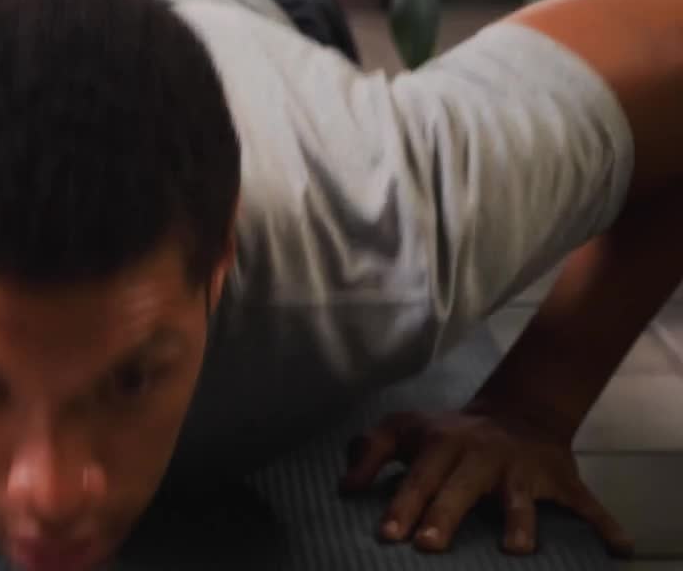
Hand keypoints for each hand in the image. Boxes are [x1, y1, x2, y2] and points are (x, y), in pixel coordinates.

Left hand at [340, 408, 632, 555]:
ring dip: (519, 522)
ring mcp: (523, 468)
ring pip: (521, 497)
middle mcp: (481, 454)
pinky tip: (619, 548)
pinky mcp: (560, 479)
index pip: (417, 477)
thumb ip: (371, 452)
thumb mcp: (405, 430)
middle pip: (460, 487)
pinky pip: (585, 504)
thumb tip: (344, 487)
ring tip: (514, 551)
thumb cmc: (448, 434)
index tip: (388, 533)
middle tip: (429, 545)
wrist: (519, 411)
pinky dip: (605, 526)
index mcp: (442, 444)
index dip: (402, 504)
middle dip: (444, 514)